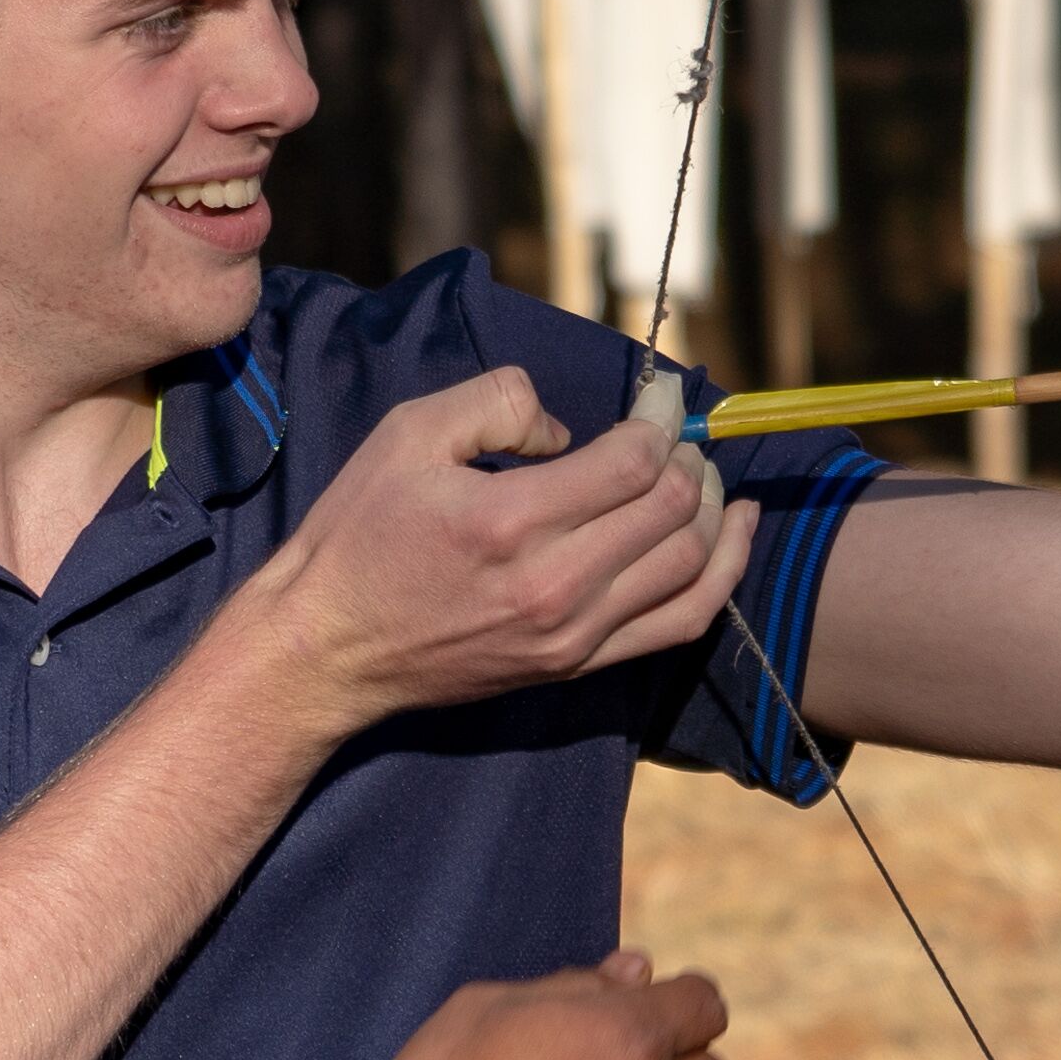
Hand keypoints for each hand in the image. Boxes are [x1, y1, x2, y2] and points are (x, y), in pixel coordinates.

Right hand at [232, 368, 757, 735]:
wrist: (326, 650)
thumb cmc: (358, 535)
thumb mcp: (409, 434)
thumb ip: (499, 402)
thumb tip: (568, 431)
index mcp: (511, 521)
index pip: (634, 463)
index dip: (661, 417)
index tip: (658, 393)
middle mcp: (554, 586)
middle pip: (673, 511)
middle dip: (689, 458)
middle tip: (673, 431)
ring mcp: (572, 635)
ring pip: (692, 567)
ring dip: (715, 511)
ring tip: (704, 475)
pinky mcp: (576, 666)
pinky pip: (679, 623)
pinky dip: (722, 576)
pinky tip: (734, 535)